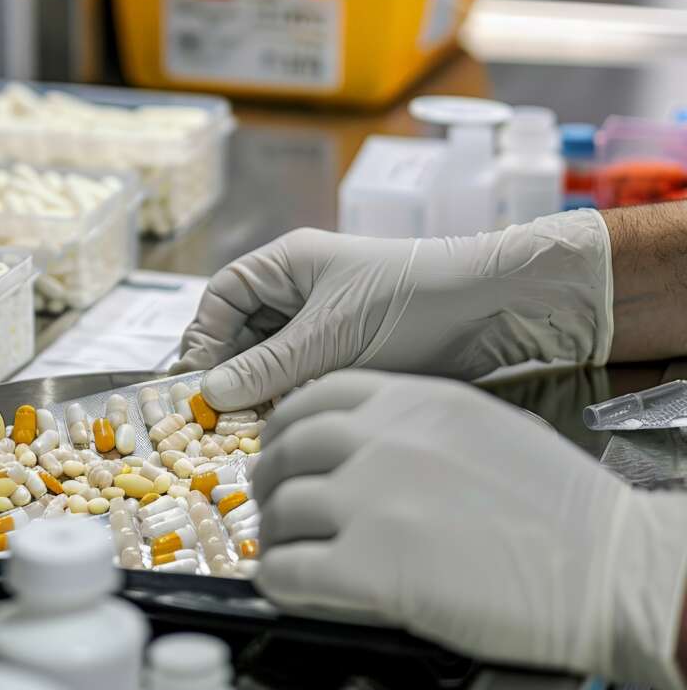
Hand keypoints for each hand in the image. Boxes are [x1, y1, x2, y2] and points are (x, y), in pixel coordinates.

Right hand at [175, 210, 612, 409]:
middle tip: (216, 415)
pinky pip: (299, 375)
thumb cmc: (407, 302)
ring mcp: (323, 322)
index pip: (223, 296)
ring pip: (269, 358)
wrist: (491, 308)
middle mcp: (298, 290)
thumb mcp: (330, 335)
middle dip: (229, 369)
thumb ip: (268, 366)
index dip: (204, 337)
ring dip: (258, 388)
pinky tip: (284, 422)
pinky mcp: (346, 352)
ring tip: (247, 424)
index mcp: (287, 264)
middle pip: (241, 330)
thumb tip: (210, 392)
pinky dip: (287, 397)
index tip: (198, 382)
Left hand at [253, 370, 686, 689]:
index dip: (286, 425)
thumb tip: (360, 443)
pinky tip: (291, 587)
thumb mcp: (484, 427)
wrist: (608, 567)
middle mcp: (382, 440)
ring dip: (275, 535)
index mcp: (411, 403)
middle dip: (270, 478)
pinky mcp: (372, 566)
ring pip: (282, 509)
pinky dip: (280, 581)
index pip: (315, 396)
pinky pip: (291, 570)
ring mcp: (372, 500)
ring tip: (287, 551)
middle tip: (274, 504)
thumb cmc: (561, 506)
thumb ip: (413, 425)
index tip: (281, 447)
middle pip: (288, 449)